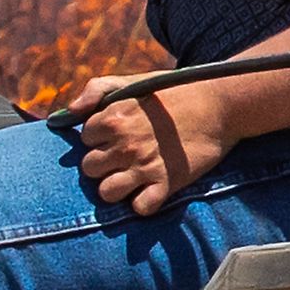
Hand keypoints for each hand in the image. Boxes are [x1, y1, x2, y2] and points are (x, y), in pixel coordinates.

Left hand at [69, 73, 231, 214]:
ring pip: (106, 192)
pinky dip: (144, 203)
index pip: (85, 139)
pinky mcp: (167, 183)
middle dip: (104, 163)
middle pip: (90, 168)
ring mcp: (145, 166)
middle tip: (125, 156)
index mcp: (114, 117)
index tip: (118, 134)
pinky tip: (152, 190)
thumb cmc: (174, 91)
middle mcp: (125, 144)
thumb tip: (67, 112)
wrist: (221, 104)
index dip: (100, 137)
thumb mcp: (133, 81)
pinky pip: (140, 207)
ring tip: (133, 176)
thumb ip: (96, 90)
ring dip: (117, 187)